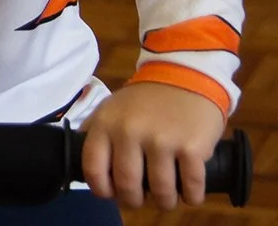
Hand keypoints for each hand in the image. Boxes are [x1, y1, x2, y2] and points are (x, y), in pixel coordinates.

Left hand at [80, 80, 226, 209]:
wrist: (186, 77)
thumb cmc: (145, 99)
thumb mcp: (111, 108)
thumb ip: (96, 132)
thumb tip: (86, 164)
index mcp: (106, 124)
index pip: (93, 168)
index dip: (101, 189)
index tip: (111, 194)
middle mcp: (130, 132)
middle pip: (127, 185)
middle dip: (133, 201)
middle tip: (140, 200)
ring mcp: (162, 140)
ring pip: (160, 191)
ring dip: (164, 202)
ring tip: (166, 198)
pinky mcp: (192, 148)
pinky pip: (190, 187)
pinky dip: (191, 197)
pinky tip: (189, 193)